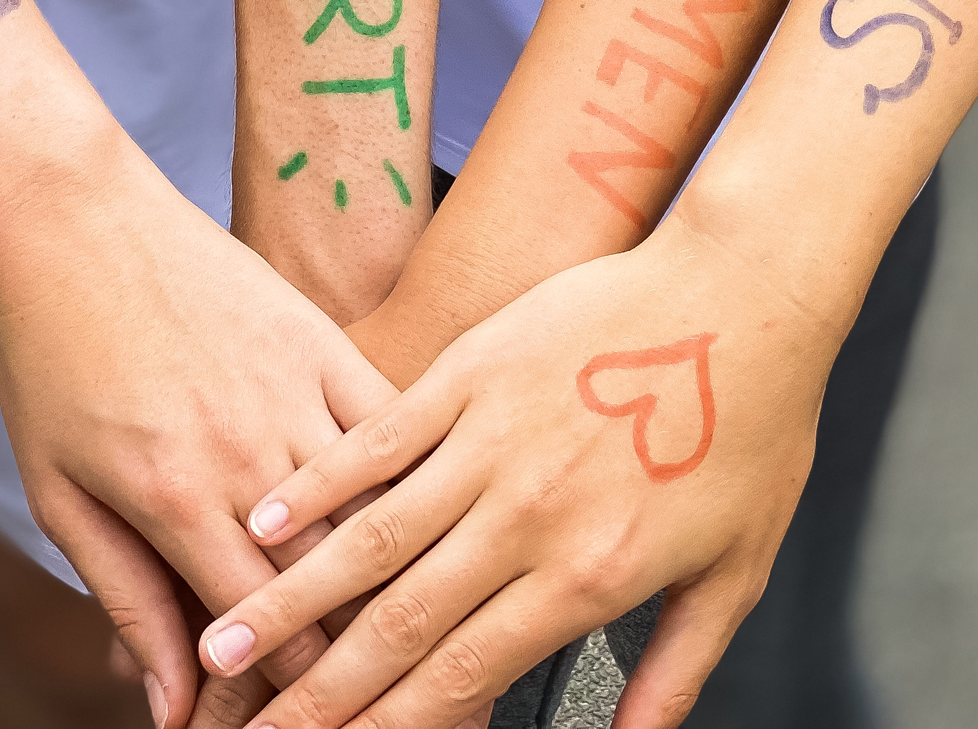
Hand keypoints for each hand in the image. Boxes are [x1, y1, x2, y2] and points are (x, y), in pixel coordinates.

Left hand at [0, 135, 401, 728]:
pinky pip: (394, 430)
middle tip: (362, 698)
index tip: (304, 727)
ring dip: (396, 580)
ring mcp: (296, 392)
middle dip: (353, 660)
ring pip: (381, 515)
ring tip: (409, 623)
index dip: (292, 700)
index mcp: (177, 498)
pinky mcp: (325, 342)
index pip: (265, 637)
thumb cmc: (53, 356)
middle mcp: (249, 452)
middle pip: (336, 590)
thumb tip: (170, 707)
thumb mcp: (61, 494)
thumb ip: (126, 601)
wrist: (74, 223)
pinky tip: (426, 519)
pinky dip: (413, 482)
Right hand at [192, 223, 847, 728]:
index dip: (390, 727)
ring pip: (370, 539)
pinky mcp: (472, 370)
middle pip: (399, 625)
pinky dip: (318, 485)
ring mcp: (492, 438)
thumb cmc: (752, 424)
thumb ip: (674, 672)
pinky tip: (265, 520)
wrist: (746, 292)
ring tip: (224, 641)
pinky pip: (379, 440)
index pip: (464, 675)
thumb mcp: (736, 572)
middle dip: (317, 691)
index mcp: (589, 574)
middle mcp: (527, 516)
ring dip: (290, 599)